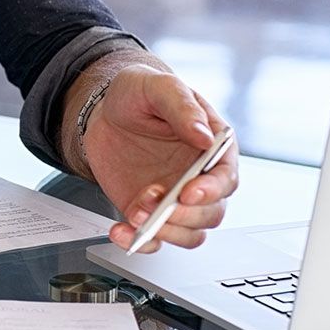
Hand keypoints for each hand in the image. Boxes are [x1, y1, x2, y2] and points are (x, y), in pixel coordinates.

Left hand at [83, 67, 238, 252]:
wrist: (103, 110)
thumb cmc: (138, 94)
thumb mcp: (158, 87)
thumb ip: (182, 107)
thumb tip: (205, 136)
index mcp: (212, 147)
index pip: (226, 178)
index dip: (212, 190)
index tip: (189, 193)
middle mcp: (199, 178)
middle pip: (211, 213)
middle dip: (185, 216)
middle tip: (156, 204)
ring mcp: (176, 198)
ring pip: (189, 233)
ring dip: (165, 231)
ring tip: (136, 213)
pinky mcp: (151, 212)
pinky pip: (155, 239)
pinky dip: (141, 242)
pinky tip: (122, 231)